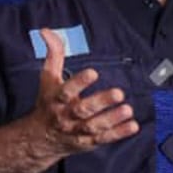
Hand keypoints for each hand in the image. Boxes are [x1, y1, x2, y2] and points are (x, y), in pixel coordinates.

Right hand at [27, 28, 138, 154]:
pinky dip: (118, 134)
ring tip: (127, 109)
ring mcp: (77, 131)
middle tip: (118, 93)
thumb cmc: (48, 103)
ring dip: (112, 118)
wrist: (40, 139)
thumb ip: (53, 54)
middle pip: (83, 109)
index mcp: (56, 99)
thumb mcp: (47, 78)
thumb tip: (46, 31)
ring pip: (95, 126)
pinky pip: (104, 139)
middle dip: (101, 102)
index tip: (93, 72)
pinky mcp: (88, 142)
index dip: (79, 82)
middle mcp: (66, 116)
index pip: (66, 90)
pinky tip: (132, 126)